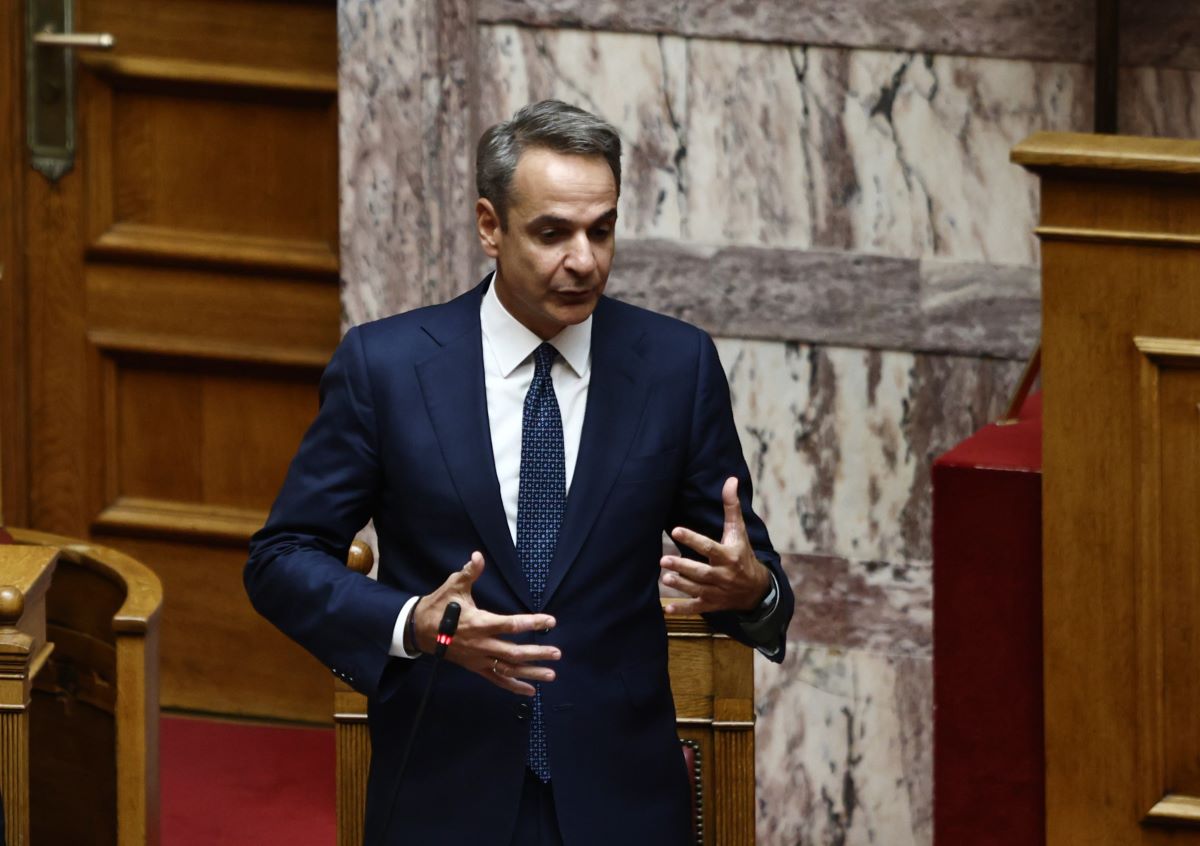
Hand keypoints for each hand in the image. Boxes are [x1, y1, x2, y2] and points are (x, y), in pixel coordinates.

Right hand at [413, 552, 560, 695]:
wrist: (418, 630)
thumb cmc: (439, 606)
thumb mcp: (453, 586)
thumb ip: (469, 572)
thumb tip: (478, 556)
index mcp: (479, 623)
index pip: (510, 625)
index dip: (532, 623)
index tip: (550, 621)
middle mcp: (481, 644)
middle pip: (514, 653)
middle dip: (537, 653)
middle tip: (557, 653)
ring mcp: (478, 658)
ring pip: (508, 669)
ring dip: (530, 673)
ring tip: (551, 674)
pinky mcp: (475, 667)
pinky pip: (496, 679)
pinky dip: (513, 686)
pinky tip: (530, 691)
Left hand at [660, 477, 770, 614]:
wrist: (756, 589)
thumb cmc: (743, 554)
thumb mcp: (739, 532)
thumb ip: (732, 507)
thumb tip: (731, 480)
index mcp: (729, 556)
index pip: (709, 547)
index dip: (692, 539)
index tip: (676, 530)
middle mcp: (723, 575)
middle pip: (701, 571)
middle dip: (682, 566)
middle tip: (663, 561)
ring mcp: (717, 592)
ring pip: (697, 589)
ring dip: (681, 585)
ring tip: (665, 578)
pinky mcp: (711, 604)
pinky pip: (696, 608)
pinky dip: (683, 609)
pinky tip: (667, 608)